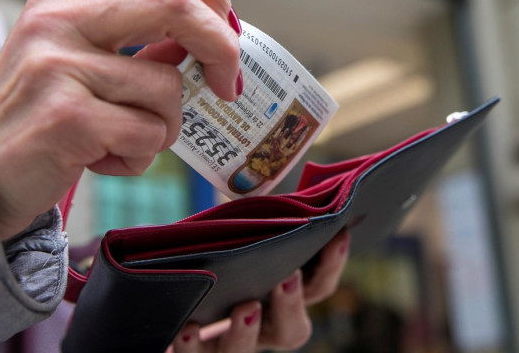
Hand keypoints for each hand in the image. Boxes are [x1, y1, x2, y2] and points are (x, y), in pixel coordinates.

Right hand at [0, 0, 241, 239]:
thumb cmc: (38, 112)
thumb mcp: (77, 55)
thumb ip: (137, 38)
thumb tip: (213, 35)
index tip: (225, 30)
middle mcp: (60, 18)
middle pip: (176, 2)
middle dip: (221, 47)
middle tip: (226, 85)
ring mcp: (59, 65)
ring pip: (168, 86)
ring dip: (164, 126)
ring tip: (122, 138)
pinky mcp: (66, 117)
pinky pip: (148, 134)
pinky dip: (140, 157)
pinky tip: (102, 158)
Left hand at [169, 230, 350, 352]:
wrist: (180, 301)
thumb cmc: (221, 254)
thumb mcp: (243, 235)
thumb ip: (261, 218)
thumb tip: (270, 181)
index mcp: (284, 297)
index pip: (319, 285)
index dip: (332, 262)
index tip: (338, 233)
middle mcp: (265, 327)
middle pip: (291, 330)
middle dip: (292, 304)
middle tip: (288, 277)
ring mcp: (232, 343)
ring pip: (245, 351)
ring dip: (247, 332)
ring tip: (245, 308)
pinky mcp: (197, 352)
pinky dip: (192, 346)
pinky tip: (187, 328)